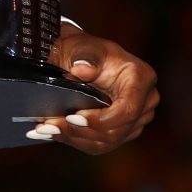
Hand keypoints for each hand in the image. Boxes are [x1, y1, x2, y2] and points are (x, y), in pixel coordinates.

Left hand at [30, 25, 157, 153]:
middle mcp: (145, 101)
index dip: (101, 119)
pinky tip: (55, 134)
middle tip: (48, 126)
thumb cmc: (81, 49)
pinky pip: (102, 144)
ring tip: (46, 130)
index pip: (128, 110)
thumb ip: (85, 58)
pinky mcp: (124, 129)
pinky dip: (77, 141)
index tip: (72, 117)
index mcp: (141, 78)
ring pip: (108, 141)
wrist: (76, 57)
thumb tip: (83, 70)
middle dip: (80, 131)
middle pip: (117, 130)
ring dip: (74, 138)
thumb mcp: (81, 47)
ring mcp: (137, 118)